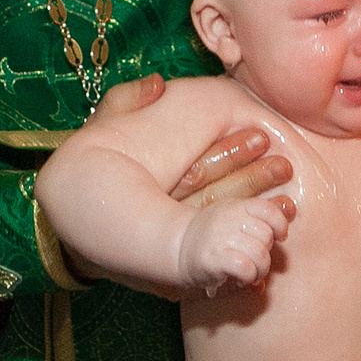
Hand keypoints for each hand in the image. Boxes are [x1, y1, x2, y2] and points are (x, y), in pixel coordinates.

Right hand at [65, 77, 296, 297]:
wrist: (72, 227)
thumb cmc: (90, 171)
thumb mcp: (99, 130)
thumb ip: (125, 102)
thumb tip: (158, 83)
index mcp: (144, 183)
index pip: (193, 170)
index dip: (229, 154)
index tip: (261, 137)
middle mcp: (153, 217)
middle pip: (211, 203)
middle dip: (251, 185)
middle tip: (285, 167)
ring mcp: (160, 250)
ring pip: (215, 237)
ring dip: (253, 222)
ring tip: (288, 208)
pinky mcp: (169, 277)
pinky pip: (210, 270)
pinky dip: (239, 263)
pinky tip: (265, 254)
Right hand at [178, 195, 290, 293]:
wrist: (176, 248)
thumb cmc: (211, 237)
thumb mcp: (232, 220)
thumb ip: (257, 223)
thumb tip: (285, 238)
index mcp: (236, 206)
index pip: (269, 210)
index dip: (280, 225)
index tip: (279, 238)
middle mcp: (228, 218)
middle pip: (266, 236)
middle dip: (267, 254)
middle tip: (256, 262)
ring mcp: (220, 237)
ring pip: (260, 254)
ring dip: (261, 270)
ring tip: (252, 275)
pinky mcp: (214, 258)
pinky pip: (246, 268)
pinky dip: (249, 277)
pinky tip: (241, 280)